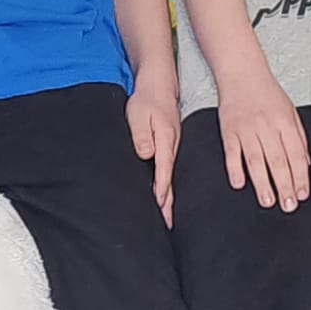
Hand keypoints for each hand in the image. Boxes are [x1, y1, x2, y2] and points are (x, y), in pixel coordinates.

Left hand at [128, 83, 179, 224]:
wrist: (158, 85)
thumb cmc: (145, 100)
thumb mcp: (137, 114)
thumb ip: (141, 135)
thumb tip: (146, 154)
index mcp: (165, 139)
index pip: (164, 169)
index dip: (161, 189)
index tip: (160, 206)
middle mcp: (172, 145)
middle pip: (171, 178)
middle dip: (169, 202)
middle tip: (167, 224)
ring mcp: (173, 146)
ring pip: (171, 176)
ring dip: (169, 196)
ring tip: (167, 218)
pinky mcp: (169, 145)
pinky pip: (169, 169)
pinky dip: (168, 184)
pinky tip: (166, 195)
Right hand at [217, 71, 310, 211]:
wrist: (241, 73)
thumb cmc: (267, 93)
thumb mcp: (291, 111)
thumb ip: (299, 138)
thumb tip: (304, 165)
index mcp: (284, 122)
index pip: (295, 154)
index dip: (300, 176)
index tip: (302, 195)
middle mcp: (266, 126)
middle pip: (277, 161)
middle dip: (284, 185)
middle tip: (288, 206)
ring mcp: (246, 129)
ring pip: (255, 160)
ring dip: (262, 183)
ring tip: (268, 201)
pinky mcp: (228, 130)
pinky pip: (231, 153)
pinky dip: (234, 169)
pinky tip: (239, 184)